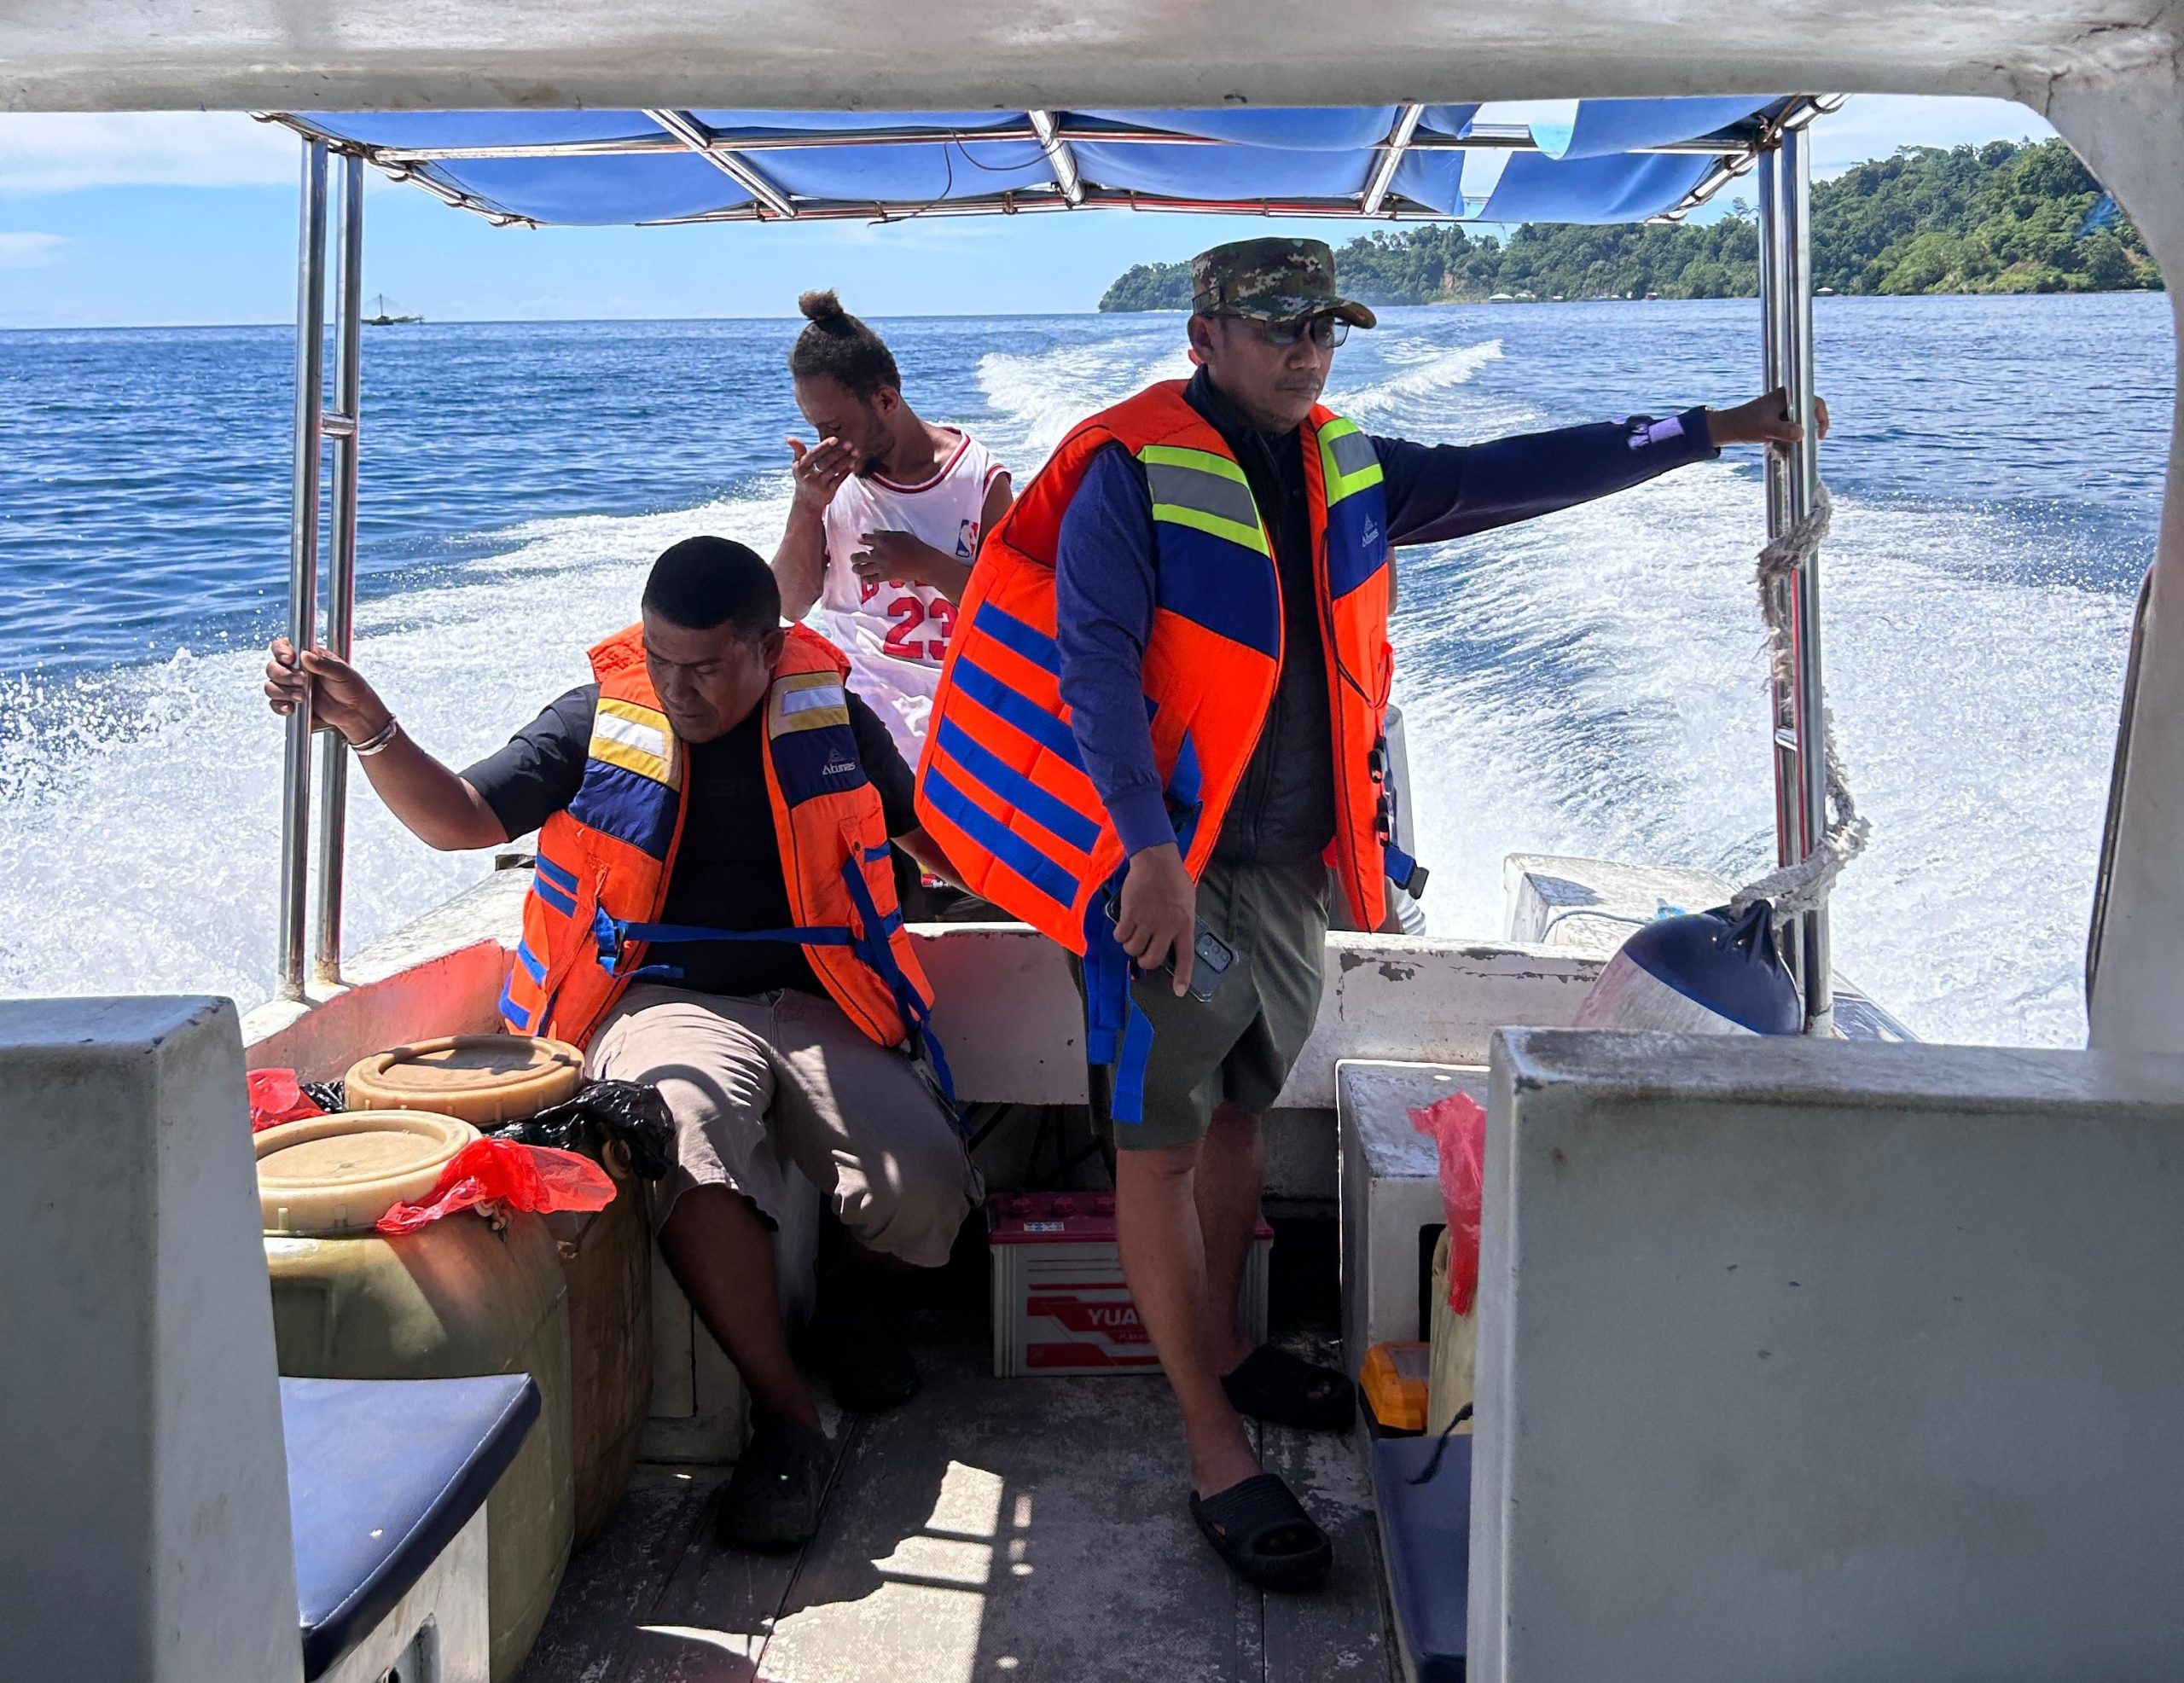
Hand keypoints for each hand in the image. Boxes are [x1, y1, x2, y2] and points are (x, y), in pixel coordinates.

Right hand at [262, 636, 390, 744]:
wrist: (356, 712)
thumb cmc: (353, 688)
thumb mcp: (342, 672)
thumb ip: (323, 664)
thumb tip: (305, 655)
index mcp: (307, 657)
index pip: (283, 646)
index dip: (280, 650)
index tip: (290, 658)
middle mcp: (296, 670)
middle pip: (272, 667)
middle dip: (284, 675)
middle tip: (302, 682)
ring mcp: (292, 687)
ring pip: (271, 686)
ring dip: (282, 692)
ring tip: (302, 697)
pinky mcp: (292, 703)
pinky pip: (275, 704)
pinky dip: (280, 706)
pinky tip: (291, 708)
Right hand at [787, 434, 856, 514]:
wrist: (806, 501)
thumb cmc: (803, 477)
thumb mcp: (797, 465)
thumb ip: (797, 450)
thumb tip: (789, 438)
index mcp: (802, 467)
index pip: (814, 454)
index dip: (824, 446)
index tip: (835, 439)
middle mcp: (809, 476)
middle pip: (826, 462)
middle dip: (838, 452)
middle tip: (850, 444)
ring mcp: (819, 484)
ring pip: (834, 470)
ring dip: (846, 461)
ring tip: (856, 452)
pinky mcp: (828, 491)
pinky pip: (839, 479)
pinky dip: (846, 471)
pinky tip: (853, 463)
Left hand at [851, 530, 948, 588]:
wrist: (923, 562)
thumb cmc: (915, 546)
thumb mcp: (901, 535)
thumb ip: (886, 534)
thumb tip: (874, 532)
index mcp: (883, 540)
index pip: (866, 539)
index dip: (861, 540)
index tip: (860, 540)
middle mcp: (879, 552)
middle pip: (861, 555)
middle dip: (855, 557)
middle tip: (853, 557)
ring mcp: (881, 565)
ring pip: (862, 568)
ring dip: (857, 568)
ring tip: (855, 568)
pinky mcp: (885, 576)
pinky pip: (871, 579)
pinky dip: (866, 579)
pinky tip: (864, 579)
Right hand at [1115, 843, 1197, 996]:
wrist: (1156, 860)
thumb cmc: (1174, 879)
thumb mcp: (1187, 903)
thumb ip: (1181, 922)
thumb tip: (1173, 939)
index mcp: (1184, 924)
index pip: (1185, 956)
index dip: (1183, 977)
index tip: (1179, 992)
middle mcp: (1166, 926)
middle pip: (1152, 959)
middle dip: (1144, 961)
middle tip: (1143, 954)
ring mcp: (1148, 921)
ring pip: (1133, 949)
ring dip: (1130, 946)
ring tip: (1133, 934)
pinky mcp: (1130, 914)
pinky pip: (1120, 936)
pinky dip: (1120, 934)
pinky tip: (1123, 926)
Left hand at [1708, 385, 1829, 448]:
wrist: (1727, 428)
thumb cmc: (1745, 425)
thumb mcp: (1766, 429)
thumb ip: (1784, 431)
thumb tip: (1801, 434)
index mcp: (1787, 395)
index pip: (1815, 402)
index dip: (1822, 417)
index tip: (1820, 435)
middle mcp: (1787, 399)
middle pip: (1809, 412)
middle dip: (1810, 428)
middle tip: (1807, 443)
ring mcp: (1782, 407)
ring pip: (1801, 420)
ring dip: (1800, 433)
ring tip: (1793, 445)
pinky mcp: (1777, 417)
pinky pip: (1792, 425)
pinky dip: (1791, 435)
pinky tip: (1783, 445)